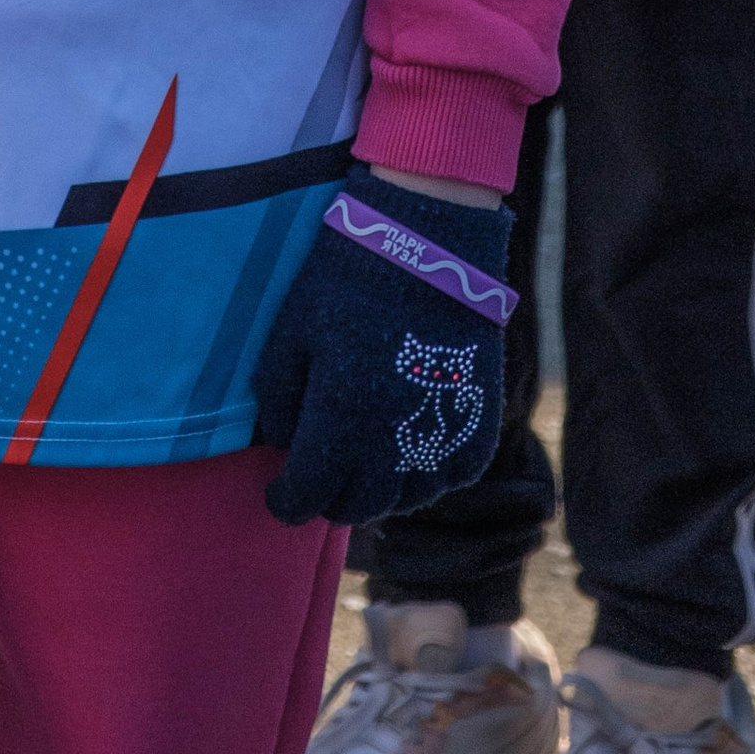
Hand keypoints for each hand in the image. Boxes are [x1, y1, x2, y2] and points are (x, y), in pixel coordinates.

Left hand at [250, 174, 510, 528]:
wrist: (429, 246)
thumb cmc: (347, 282)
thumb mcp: (292, 335)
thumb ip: (280, 400)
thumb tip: (283, 442)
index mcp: (338, 425)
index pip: (305, 497)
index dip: (285, 502)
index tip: (277, 495)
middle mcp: (390, 447)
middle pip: (356, 507)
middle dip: (330, 500)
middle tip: (318, 483)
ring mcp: (439, 439)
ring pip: (404, 500)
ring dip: (378, 494)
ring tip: (363, 470)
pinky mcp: (477, 424)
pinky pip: (450, 478)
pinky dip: (426, 478)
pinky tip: (410, 456)